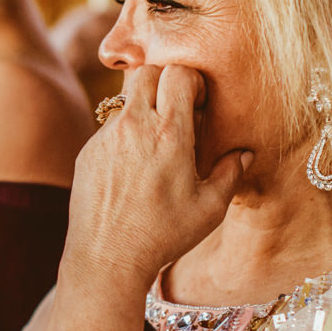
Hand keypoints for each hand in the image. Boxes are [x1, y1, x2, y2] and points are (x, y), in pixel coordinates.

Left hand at [63, 64, 250, 290]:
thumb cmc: (162, 236)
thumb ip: (231, 174)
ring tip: (154, 145)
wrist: (106, 258)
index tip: (198, 104)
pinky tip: (131, 169)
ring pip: (125, 101)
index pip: (178, 73)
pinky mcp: (87, 151)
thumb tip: (245, 154)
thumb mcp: (209, 209)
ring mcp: (105, 137)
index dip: (192, 81)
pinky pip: (107, 128)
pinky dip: (123, 136)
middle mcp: (134, 126)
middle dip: (164, 83)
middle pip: (147, 72)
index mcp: (168, 133)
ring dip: (142, 110)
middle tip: (177, 112)